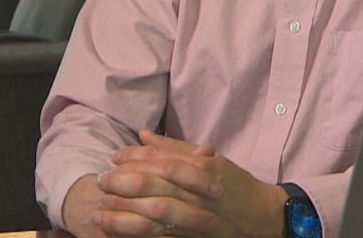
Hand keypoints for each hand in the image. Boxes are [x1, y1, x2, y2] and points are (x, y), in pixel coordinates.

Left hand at [92, 130, 286, 237]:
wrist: (262, 218)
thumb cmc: (235, 185)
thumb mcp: (211, 160)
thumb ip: (175, 148)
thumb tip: (143, 135)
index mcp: (203, 167)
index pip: (162, 159)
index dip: (134, 158)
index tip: (114, 158)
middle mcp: (200, 191)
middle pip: (154, 184)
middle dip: (122, 182)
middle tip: (100, 181)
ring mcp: (198, 217)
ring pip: (156, 213)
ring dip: (124, 212)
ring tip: (101, 211)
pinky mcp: (193, 237)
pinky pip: (162, 235)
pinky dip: (138, 233)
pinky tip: (118, 232)